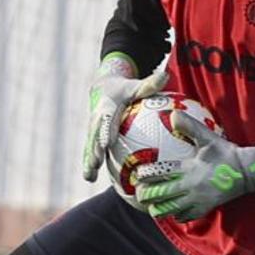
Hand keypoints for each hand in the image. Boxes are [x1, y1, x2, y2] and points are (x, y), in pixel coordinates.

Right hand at [81, 54, 168, 182]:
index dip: (106, 131)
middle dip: (94, 149)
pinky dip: (90, 163)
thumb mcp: (137, 85)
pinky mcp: (92, 136)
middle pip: (95, 135)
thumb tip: (167, 75)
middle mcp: (97, 118)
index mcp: (107, 106)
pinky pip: (91, 150)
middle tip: (96, 163)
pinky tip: (90, 179)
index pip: (107, 119)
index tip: (107, 143)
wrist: (103, 87)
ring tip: (89, 177)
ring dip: (88, 161)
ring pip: (90, 145)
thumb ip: (151, 83)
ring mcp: (93, 128)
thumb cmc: (125, 88)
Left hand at [134, 111, 254, 220]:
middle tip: (138, 194)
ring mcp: (197, 200)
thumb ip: (189, 126)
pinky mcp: (205, 209)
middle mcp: (190, 187)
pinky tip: (172, 212)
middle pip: (160, 196)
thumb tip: (172, 114)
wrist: (247, 171)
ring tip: (151, 206)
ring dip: (158, 209)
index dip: (145, 175)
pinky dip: (176, 215)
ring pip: (170, 210)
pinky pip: (185, 217)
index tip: (136, 174)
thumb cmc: (226, 153)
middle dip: (146, 196)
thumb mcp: (208, 137)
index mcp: (188, 169)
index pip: (160, 173)